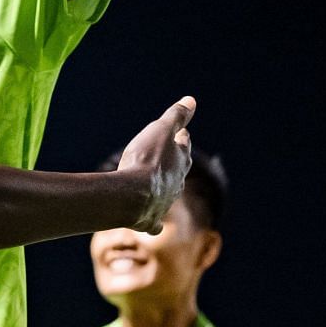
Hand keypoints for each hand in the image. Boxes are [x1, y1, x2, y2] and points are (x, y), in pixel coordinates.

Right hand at [115, 97, 195, 232]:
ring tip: (159, 187)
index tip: (182, 133)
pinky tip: (152, 226)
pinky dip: (152, 222)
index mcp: (180, 161)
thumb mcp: (160, 131)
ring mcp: (164, 202)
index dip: (181, 138)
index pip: (184, 145)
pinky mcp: (149, 219)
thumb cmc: (146, 160)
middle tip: (173, 158)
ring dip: (165, 190)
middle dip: (176, 163)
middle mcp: (176, 183)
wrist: (133, 195)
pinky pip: (153, 222)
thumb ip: (176, 116)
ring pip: (168, 195)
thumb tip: (192, 100)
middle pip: (179, 170)